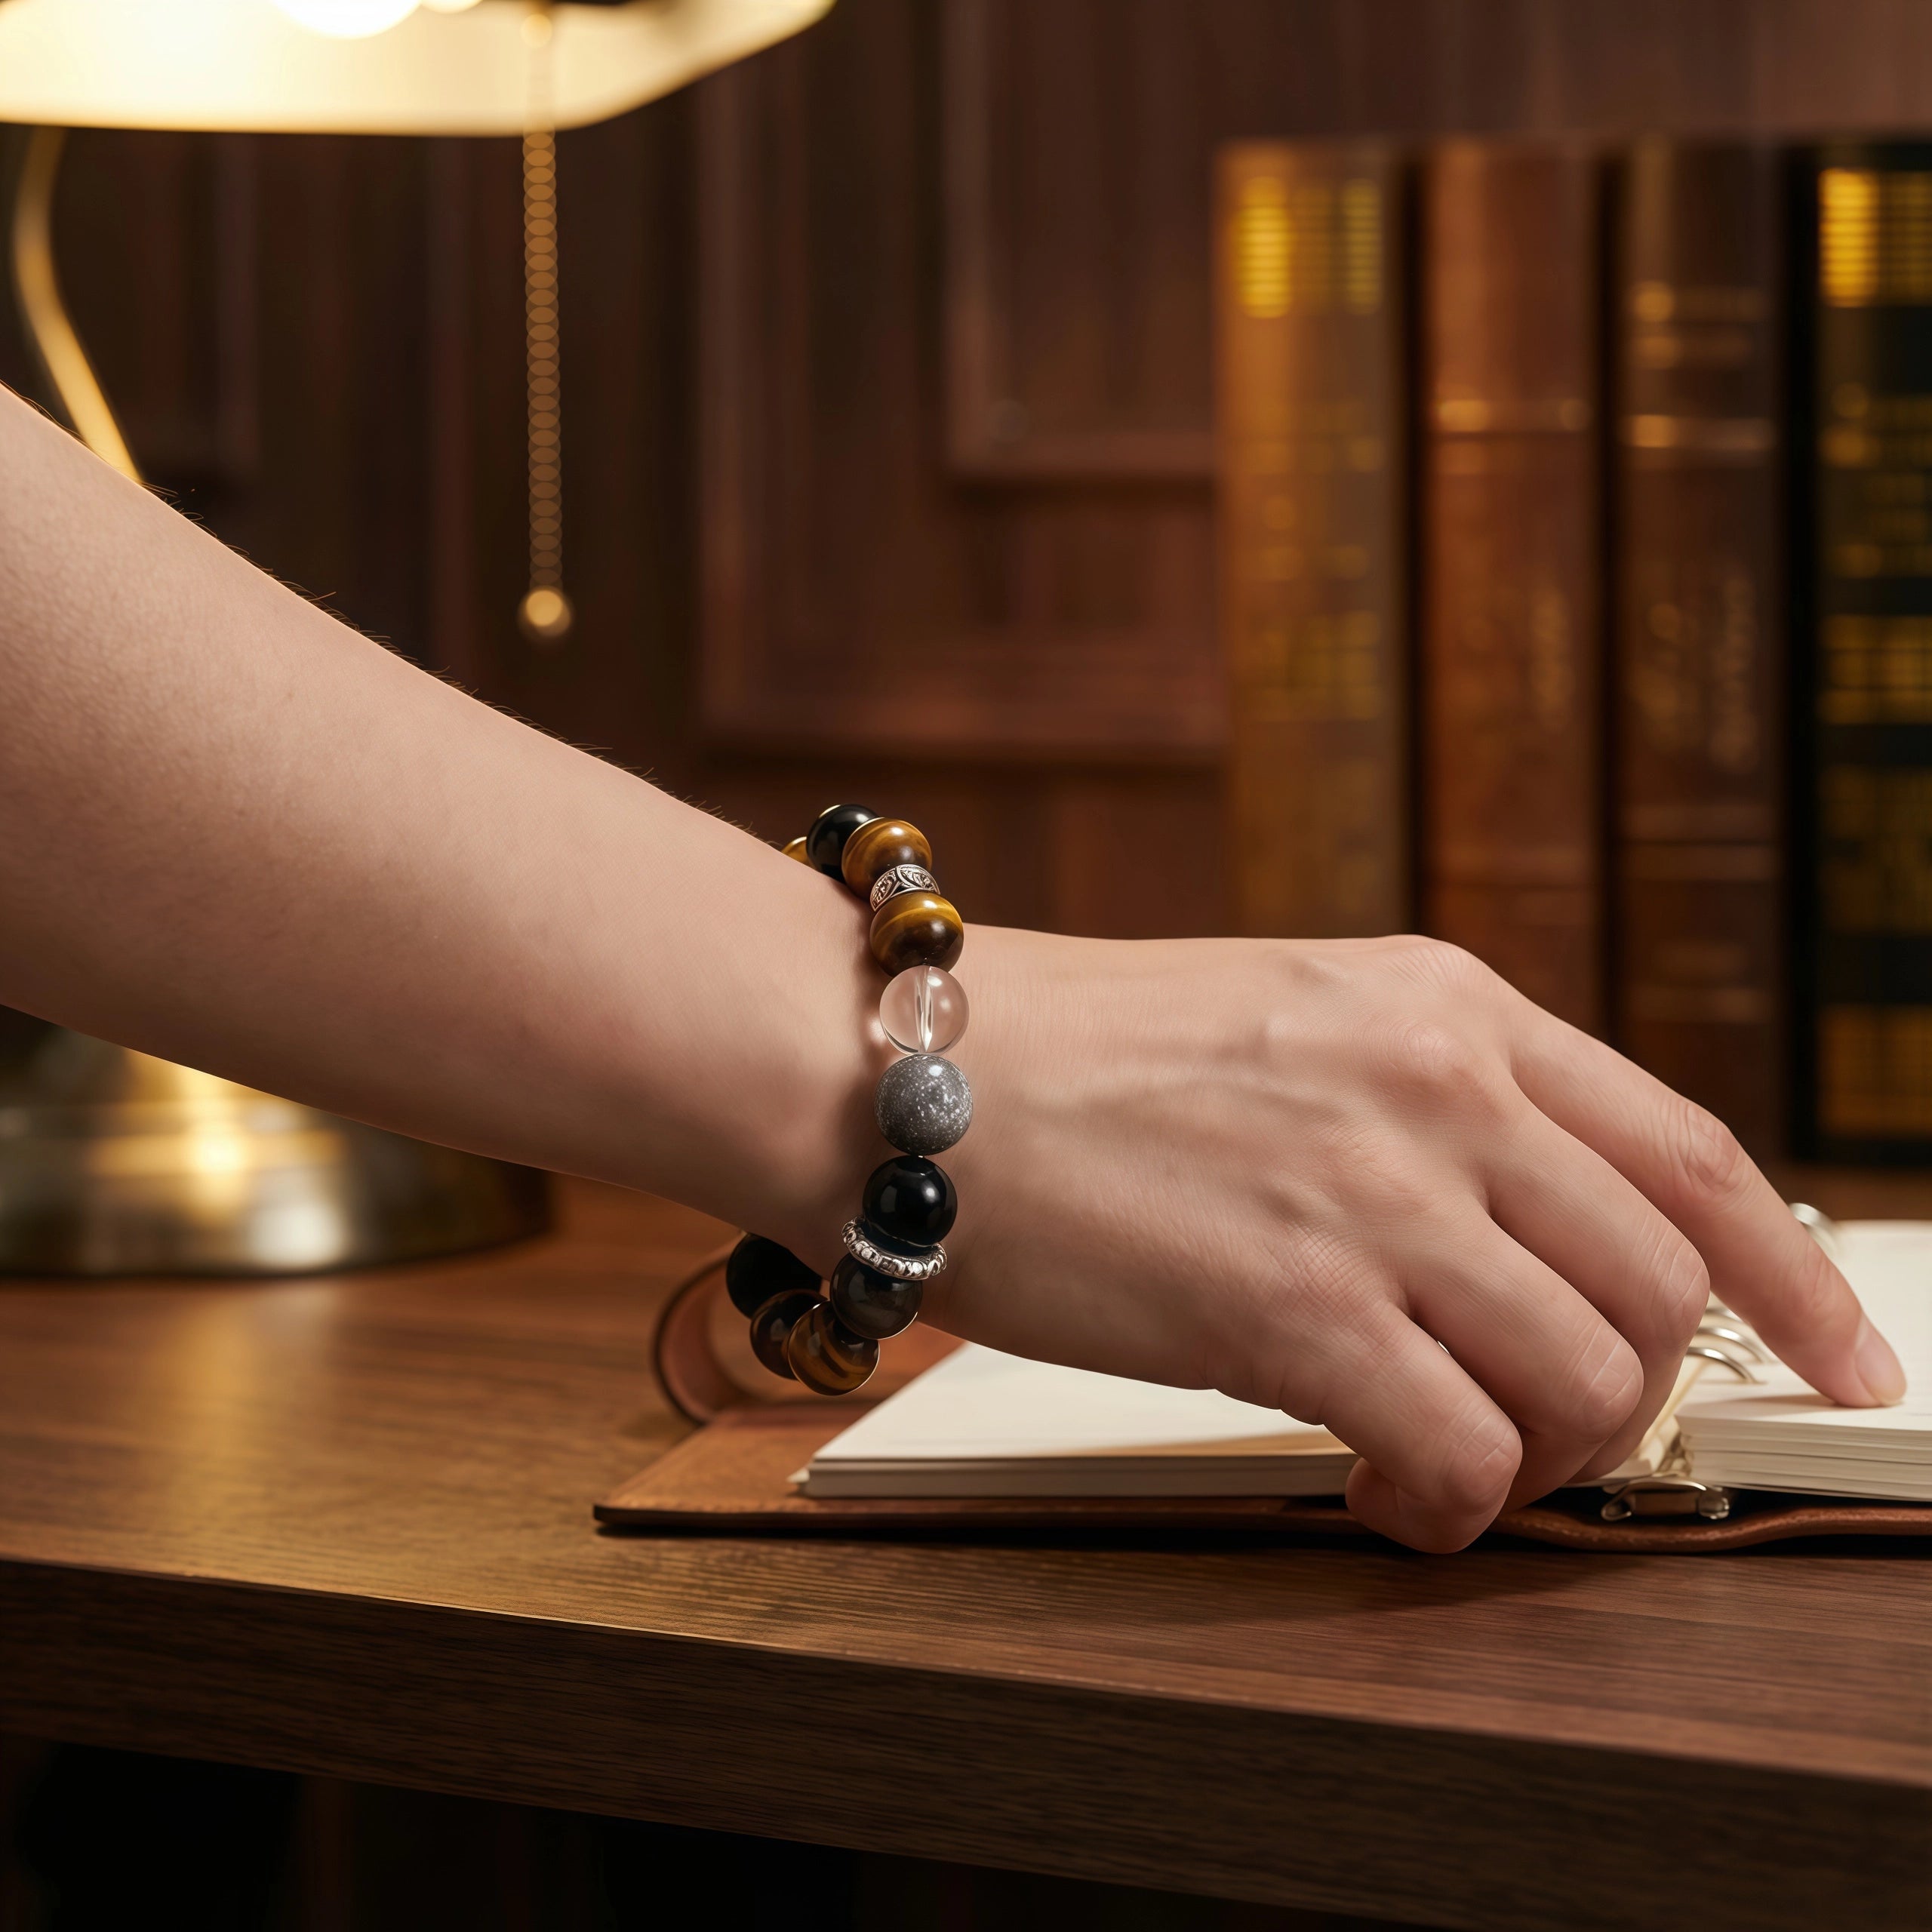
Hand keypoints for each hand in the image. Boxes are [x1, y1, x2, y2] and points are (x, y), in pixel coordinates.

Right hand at [919, 929, 1904, 1552]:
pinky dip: (1451, 1503)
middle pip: (1659, 1290)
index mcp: (1448, 1005)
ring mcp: (1372, 1193)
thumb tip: (1527, 1241)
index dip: (1794, 1273)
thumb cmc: (1072, 1054)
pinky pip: (1462, 1454)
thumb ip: (1427, 1104)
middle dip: (1623, 1395)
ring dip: (1537, 1458)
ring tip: (1442, 1456)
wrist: (904, 1066)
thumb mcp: (1294, 1019)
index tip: (1844, 1356)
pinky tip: (1382, 1489)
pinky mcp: (1290, 1306)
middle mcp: (1438, 1086)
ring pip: (1582, 1384)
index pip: (1692, 1151)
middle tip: (1542, 1430)